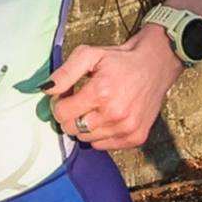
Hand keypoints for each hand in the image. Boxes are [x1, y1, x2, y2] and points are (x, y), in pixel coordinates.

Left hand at [40, 30, 184, 151]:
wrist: (155, 66)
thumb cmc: (120, 60)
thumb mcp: (90, 55)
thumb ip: (64, 72)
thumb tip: (45, 89)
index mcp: (100, 92)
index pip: (61, 113)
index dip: (60, 103)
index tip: (68, 95)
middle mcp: (114, 114)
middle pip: (71, 129)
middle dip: (71, 115)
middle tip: (82, 101)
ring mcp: (127, 128)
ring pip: (86, 139)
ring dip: (86, 126)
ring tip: (97, 108)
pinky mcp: (136, 137)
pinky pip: (103, 146)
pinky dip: (101, 134)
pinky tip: (108, 118)